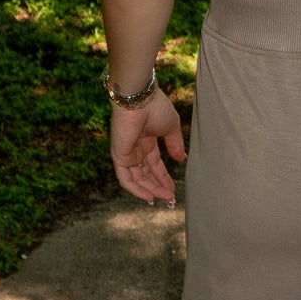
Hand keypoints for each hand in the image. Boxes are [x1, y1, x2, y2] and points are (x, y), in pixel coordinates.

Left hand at [110, 86, 185, 204]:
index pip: (154, 165)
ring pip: (137, 179)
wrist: (140, 99)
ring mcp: (126, 153)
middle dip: (158, 188)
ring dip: (151, 190)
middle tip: (171, 200)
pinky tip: (150, 197)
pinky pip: (126, 178)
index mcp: (146, 140)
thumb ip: (175, 145)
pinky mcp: (119, 156)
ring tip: (165, 199)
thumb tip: (182, 160)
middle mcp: (135, 148)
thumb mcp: (171, 128)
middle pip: (145, 174)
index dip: (164, 178)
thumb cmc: (155, 107)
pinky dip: (137, 189)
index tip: (174, 190)